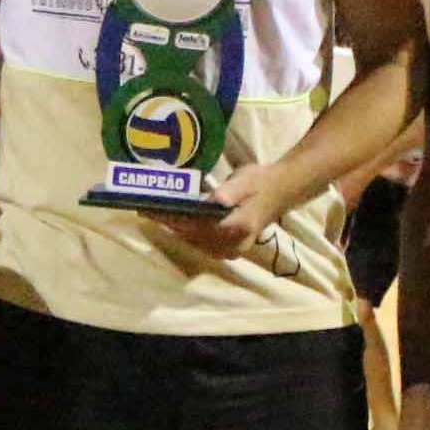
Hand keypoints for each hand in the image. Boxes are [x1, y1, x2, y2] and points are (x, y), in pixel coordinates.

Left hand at [150, 164, 289, 260]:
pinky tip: (176, 224)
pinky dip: (188, 235)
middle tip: (145, 211)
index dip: (170, 219)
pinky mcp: (232, 250)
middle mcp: (233, 244)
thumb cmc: (261, 182)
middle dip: (168, 224)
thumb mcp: (245, 179)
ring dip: (176, 231)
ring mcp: (233, 250)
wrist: (283, 190)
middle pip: (191, 237)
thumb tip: (213, 201)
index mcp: (236, 227)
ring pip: (195, 243)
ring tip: (155, 216)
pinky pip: (204, 245)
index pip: (194, 226)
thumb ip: (229, 192)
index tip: (148, 210)